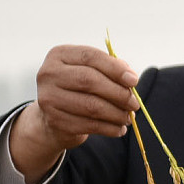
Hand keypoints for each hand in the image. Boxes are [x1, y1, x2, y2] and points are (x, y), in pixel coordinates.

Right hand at [9, 44, 139, 182]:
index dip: (115, 68)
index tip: (134, 81)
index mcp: (59, 55)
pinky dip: (110, 128)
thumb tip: (131, 78)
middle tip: (134, 104)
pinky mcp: (55, 120)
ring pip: (92, 106)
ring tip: (129, 117)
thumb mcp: (91, 72)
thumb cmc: (79, 89)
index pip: (90, 56)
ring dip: (117, 114)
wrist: (53, 117)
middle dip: (118, 93)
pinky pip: (89, 125)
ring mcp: (49, 98)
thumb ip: (110, 69)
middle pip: (89, 81)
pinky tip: (119, 128)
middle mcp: (49, 74)